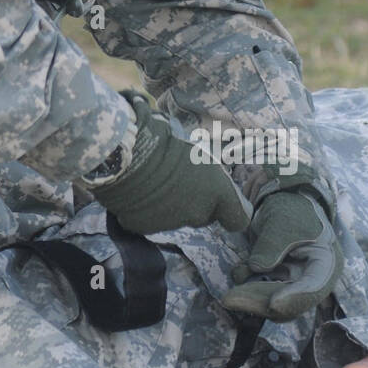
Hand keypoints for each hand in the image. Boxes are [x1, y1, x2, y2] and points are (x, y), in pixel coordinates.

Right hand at [85, 92, 251, 235]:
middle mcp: (200, 214)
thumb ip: (206, 168)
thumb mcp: (196, 147)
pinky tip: (137, 190)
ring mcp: (173, 223)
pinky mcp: (146, 227)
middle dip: (195, 202)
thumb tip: (204, 168)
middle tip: (178, 179)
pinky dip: (145, 209)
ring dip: (170, 204)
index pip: (238, 220)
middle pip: (203, 216)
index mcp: (218, 192)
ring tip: (153, 180)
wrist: (129, 152)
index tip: (220, 200)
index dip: (230, 210)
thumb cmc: (165, 139)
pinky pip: (150, 219)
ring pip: (176, 217)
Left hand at [221, 188, 341, 321]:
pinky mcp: (275, 282)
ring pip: (273, 301)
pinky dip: (247, 288)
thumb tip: (256, 268)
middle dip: (261, 302)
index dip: (294, 298)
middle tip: (231, 300)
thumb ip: (272, 245)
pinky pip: (261, 293)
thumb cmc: (291, 210)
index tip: (274, 304)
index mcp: (325, 264)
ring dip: (250, 300)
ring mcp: (293, 283)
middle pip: (289, 301)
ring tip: (229, 297)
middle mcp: (312, 281)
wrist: (284, 204)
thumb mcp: (283, 222)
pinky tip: (238, 273)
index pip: (312, 287)